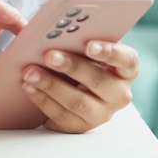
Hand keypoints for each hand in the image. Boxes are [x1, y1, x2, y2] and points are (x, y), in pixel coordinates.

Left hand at [20, 41, 138, 132]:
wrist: (77, 88)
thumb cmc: (85, 61)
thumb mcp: (89, 49)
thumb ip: (81, 40)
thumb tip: (59, 30)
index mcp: (127, 70)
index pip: (128, 60)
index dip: (110, 52)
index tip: (89, 45)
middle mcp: (119, 94)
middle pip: (99, 82)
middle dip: (72, 67)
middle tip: (49, 55)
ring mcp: (102, 114)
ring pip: (78, 102)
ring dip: (51, 86)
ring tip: (31, 72)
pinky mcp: (82, 127)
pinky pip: (62, 117)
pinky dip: (43, 100)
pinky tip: (30, 87)